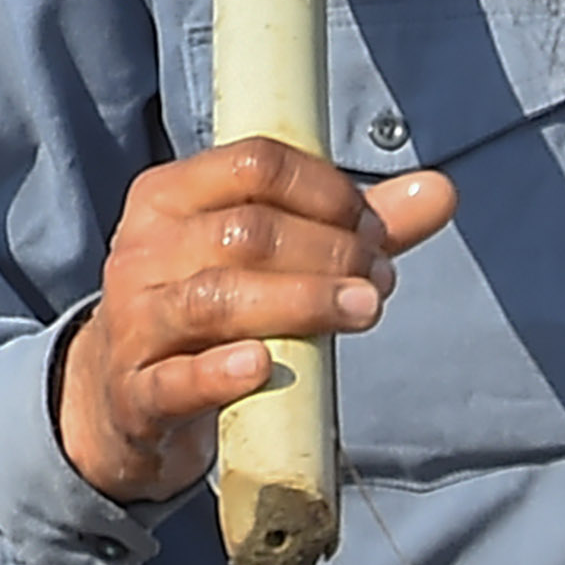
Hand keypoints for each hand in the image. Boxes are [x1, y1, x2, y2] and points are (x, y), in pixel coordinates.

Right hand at [59, 139, 452, 505]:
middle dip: (329, 252)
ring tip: (363, 311)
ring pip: (216, 299)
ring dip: (302, 302)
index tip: (374, 229)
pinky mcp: (136, 394)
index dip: (327, 191)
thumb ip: (350, 227)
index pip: (254, 165)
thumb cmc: (210, 311)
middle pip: (245, 232)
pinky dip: (220, 373)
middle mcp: (143, 250)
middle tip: (379, 281)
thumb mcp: (266, 258)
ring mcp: (134, 321)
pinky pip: (176, 380)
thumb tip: (442, 191)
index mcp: (170, 196)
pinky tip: (263, 367)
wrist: (123, 399)